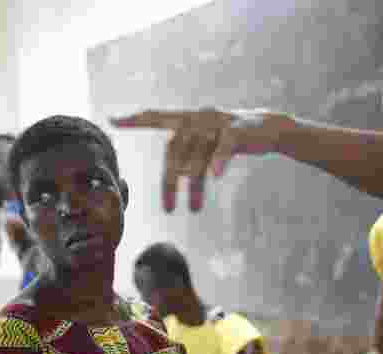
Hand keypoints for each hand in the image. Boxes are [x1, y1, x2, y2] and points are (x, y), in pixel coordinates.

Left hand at [111, 108, 289, 211]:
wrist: (270, 129)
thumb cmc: (232, 141)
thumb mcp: (207, 148)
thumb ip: (190, 156)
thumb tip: (176, 174)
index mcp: (188, 119)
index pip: (156, 117)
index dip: (134, 119)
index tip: (112, 119)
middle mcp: (199, 116)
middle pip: (174, 150)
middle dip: (169, 182)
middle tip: (168, 209)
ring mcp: (218, 121)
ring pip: (196, 155)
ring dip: (193, 184)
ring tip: (193, 209)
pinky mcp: (237, 129)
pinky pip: (224, 147)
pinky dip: (219, 160)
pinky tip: (216, 177)